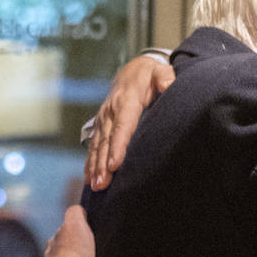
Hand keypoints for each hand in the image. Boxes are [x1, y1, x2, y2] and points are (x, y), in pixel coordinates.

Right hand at [86, 55, 174, 189]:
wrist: (132, 70)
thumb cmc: (150, 74)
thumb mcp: (159, 71)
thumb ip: (164, 77)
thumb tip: (168, 85)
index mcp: (126, 101)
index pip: (122, 126)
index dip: (118, 146)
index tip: (115, 164)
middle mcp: (110, 111)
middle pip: (106, 140)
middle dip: (103, 163)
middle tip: (103, 183)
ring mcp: (104, 119)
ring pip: (97, 145)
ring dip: (95, 166)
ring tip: (96, 185)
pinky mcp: (101, 125)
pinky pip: (94, 145)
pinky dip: (90, 162)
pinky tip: (89, 178)